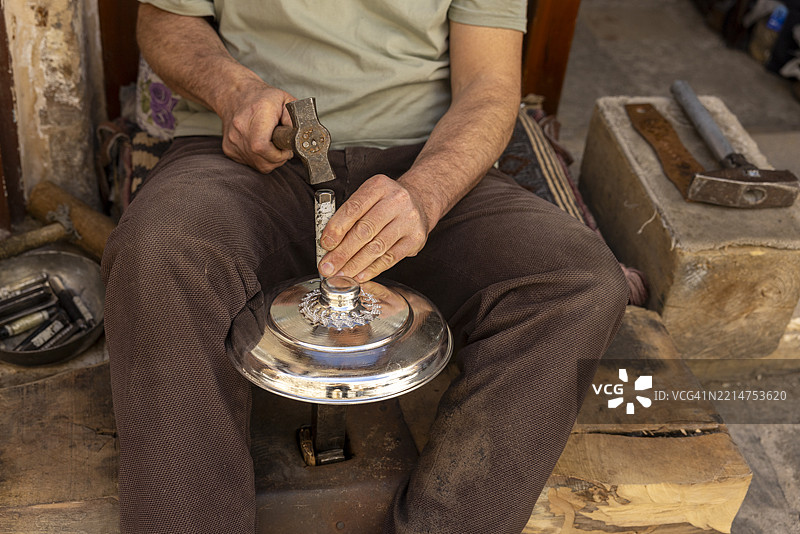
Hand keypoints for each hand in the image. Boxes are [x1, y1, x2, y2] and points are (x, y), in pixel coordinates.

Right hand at [218, 80, 295, 172]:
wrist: (235, 95)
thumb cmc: (263, 98)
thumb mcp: (285, 101)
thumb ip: (295, 119)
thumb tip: (301, 137)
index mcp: (255, 114)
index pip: (262, 147)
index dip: (279, 154)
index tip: (286, 149)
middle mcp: (240, 128)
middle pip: (263, 160)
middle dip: (278, 159)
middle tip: (282, 146)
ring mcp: (232, 140)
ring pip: (258, 165)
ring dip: (270, 160)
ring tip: (272, 144)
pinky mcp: (228, 148)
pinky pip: (250, 164)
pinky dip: (259, 159)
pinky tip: (261, 145)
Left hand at [318, 175, 432, 281]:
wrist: (419, 201)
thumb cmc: (386, 201)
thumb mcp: (368, 197)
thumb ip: (349, 216)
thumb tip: (329, 244)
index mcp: (379, 186)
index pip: (354, 208)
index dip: (337, 228)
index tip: (325, 244)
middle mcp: (396, 201)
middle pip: (364, 230)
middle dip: (342, 252)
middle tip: (328, 266)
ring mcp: (408, 220)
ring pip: (377, 247)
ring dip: (355, 264)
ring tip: (341, 274)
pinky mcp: (416, 238)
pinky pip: (390, 258)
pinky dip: (372, 269)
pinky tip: (359, 275)